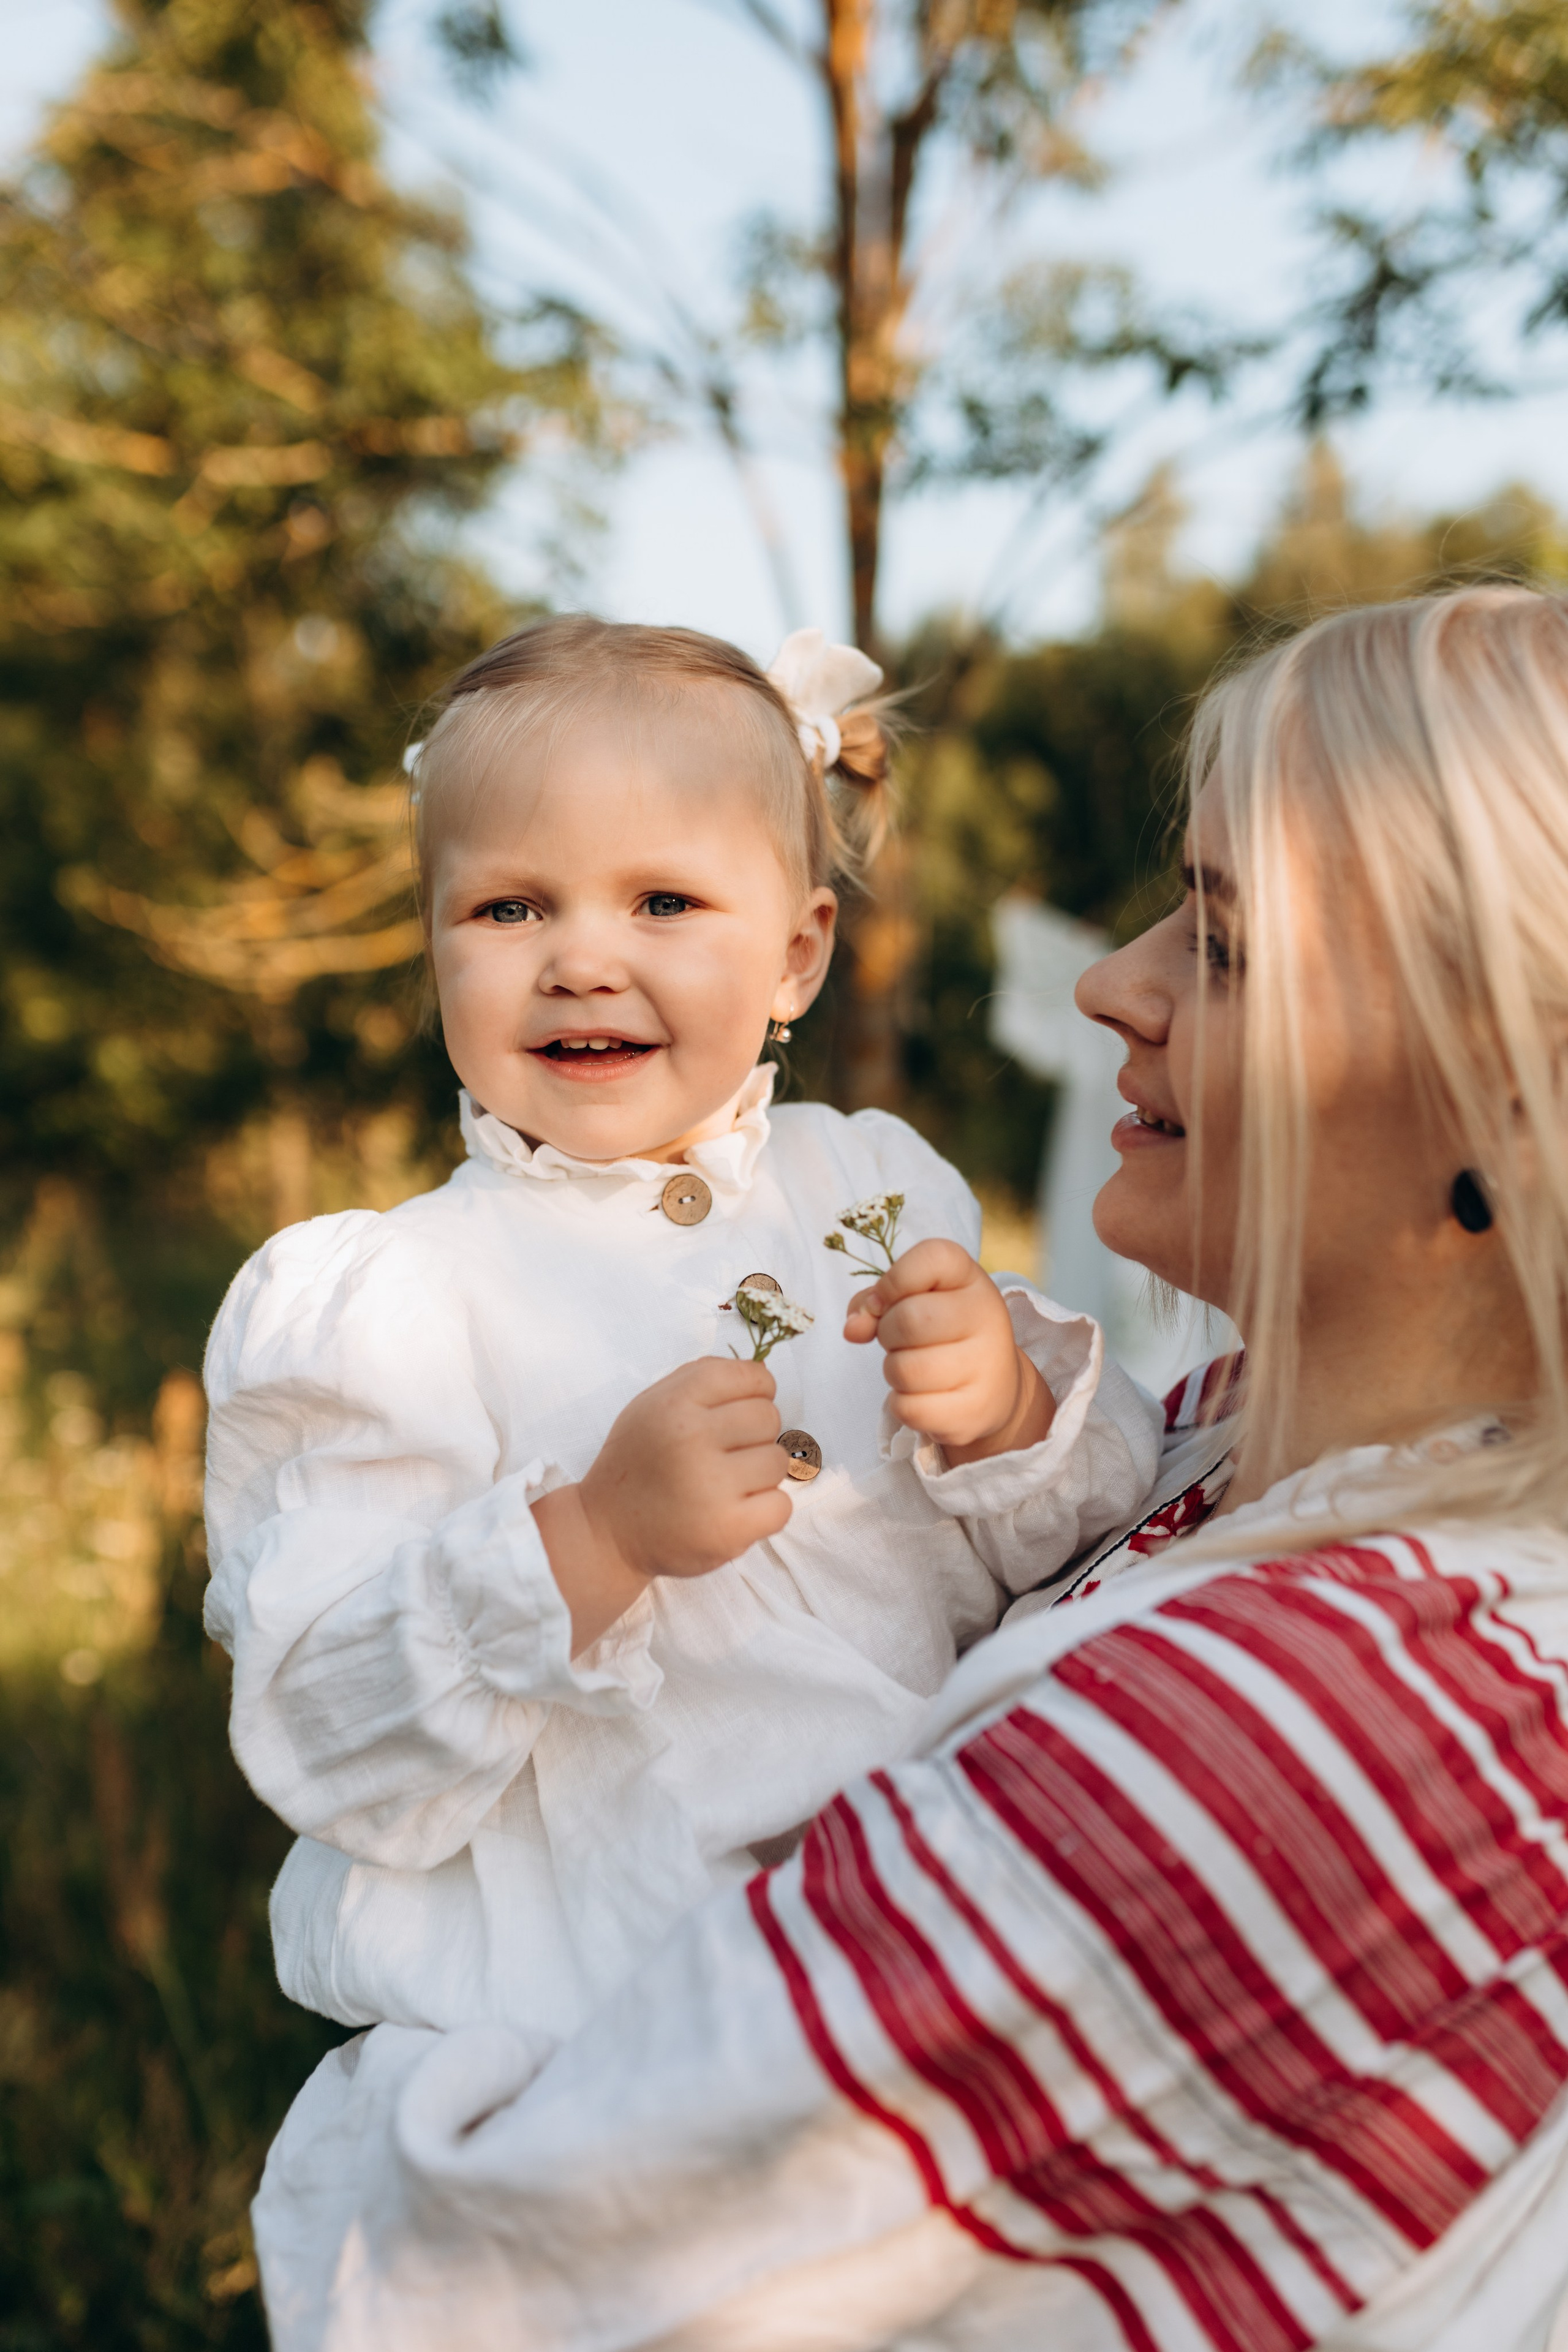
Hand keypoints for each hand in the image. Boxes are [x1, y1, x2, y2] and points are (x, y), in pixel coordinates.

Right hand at [533, 1358, 791, 1653]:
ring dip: (759, 1474)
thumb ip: (702, 1378)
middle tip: (723, 1455)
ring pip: (778, 1461)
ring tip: (725, 1485)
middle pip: (769, 1417)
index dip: (755, 1393)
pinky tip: (735, 1510)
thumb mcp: (653, 1404)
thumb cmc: (638, 1463)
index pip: (752, 1376)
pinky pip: (782, 1506)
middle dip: (753, 1435)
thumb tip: (763, 1372)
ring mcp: (711, 1486)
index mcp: (674, 1403)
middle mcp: (691, 1439)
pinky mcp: (727, 1530)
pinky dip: (765, 1510)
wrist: (607, 1533)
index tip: (736, 1414)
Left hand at [845, 1238, 1055, 1463]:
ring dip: (894, 1371)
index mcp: (970, 1278)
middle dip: (887, 1333)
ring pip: (904, 1370)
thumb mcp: (913, 1299)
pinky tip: (924, 1395)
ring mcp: (986, 1365)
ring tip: (915, 1367)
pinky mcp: (974, 1410)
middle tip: (903, 1341)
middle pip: (909, 1320)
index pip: (930, 1258)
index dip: (893, 1281)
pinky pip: (909, 1408)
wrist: (995, 1386)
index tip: (888, 1300)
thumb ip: (873, 1301)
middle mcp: (987, 1315)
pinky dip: (902, 1404)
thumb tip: (853, 1329)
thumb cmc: (942, 1332)